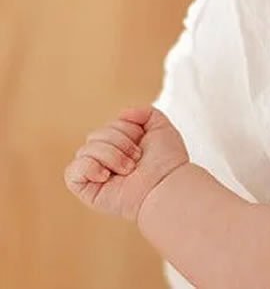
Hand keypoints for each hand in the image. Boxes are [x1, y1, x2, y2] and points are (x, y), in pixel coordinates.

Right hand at [64, 107, 188, 221]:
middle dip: (120, 144)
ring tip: (128, 170)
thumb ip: (145, 112)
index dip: (127, 130)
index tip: (143, 145)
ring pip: (85, 149)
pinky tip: (106, 176)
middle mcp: (105, 158)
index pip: (108, 125)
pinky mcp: (85, 189)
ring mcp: (94, 173)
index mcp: (119, 145)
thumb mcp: (161, 127)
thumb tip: (123, 113)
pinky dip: (90, 168)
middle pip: (95, 135)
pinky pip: (72, 170)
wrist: (167, 184)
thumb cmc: (167, 161)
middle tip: (137, 159)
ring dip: (112, 156)